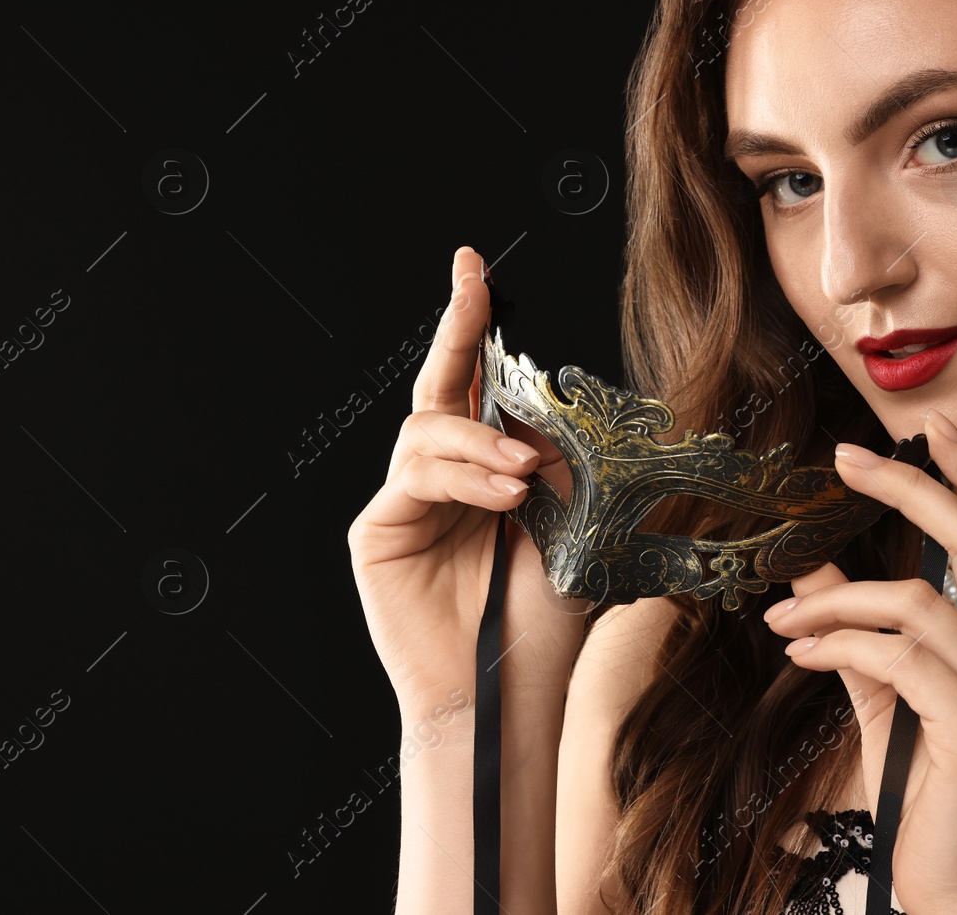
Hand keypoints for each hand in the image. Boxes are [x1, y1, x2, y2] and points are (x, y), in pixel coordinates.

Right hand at [347, 246, 579, 714]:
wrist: (510, 690)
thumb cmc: (544, 618)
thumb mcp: (578, 527)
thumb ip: (565, 466)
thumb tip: (552, 417)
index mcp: (488, 468)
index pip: (477, 385)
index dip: (473, 325)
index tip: (475, 267)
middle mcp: (442, 476)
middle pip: (439, 384)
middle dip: (457, 327)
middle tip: (474, 280)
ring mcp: (406, 501)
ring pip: (426, 429)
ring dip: (480, 441)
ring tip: (521, 476)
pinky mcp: (378, 530)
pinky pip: (413, 476)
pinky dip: (461, 476)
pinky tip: (502, 494)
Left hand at [763, 408, 956, 913]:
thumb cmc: (927, 794)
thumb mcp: (884, 697)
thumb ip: (855, 632)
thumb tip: (808, 572)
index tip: (929, 424)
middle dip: (913, 489)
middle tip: (846, 459)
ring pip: (920, 602)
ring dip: (839, 604)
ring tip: (782, 624)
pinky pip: (901, 659)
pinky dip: (841, 646)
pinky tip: (801, 656)